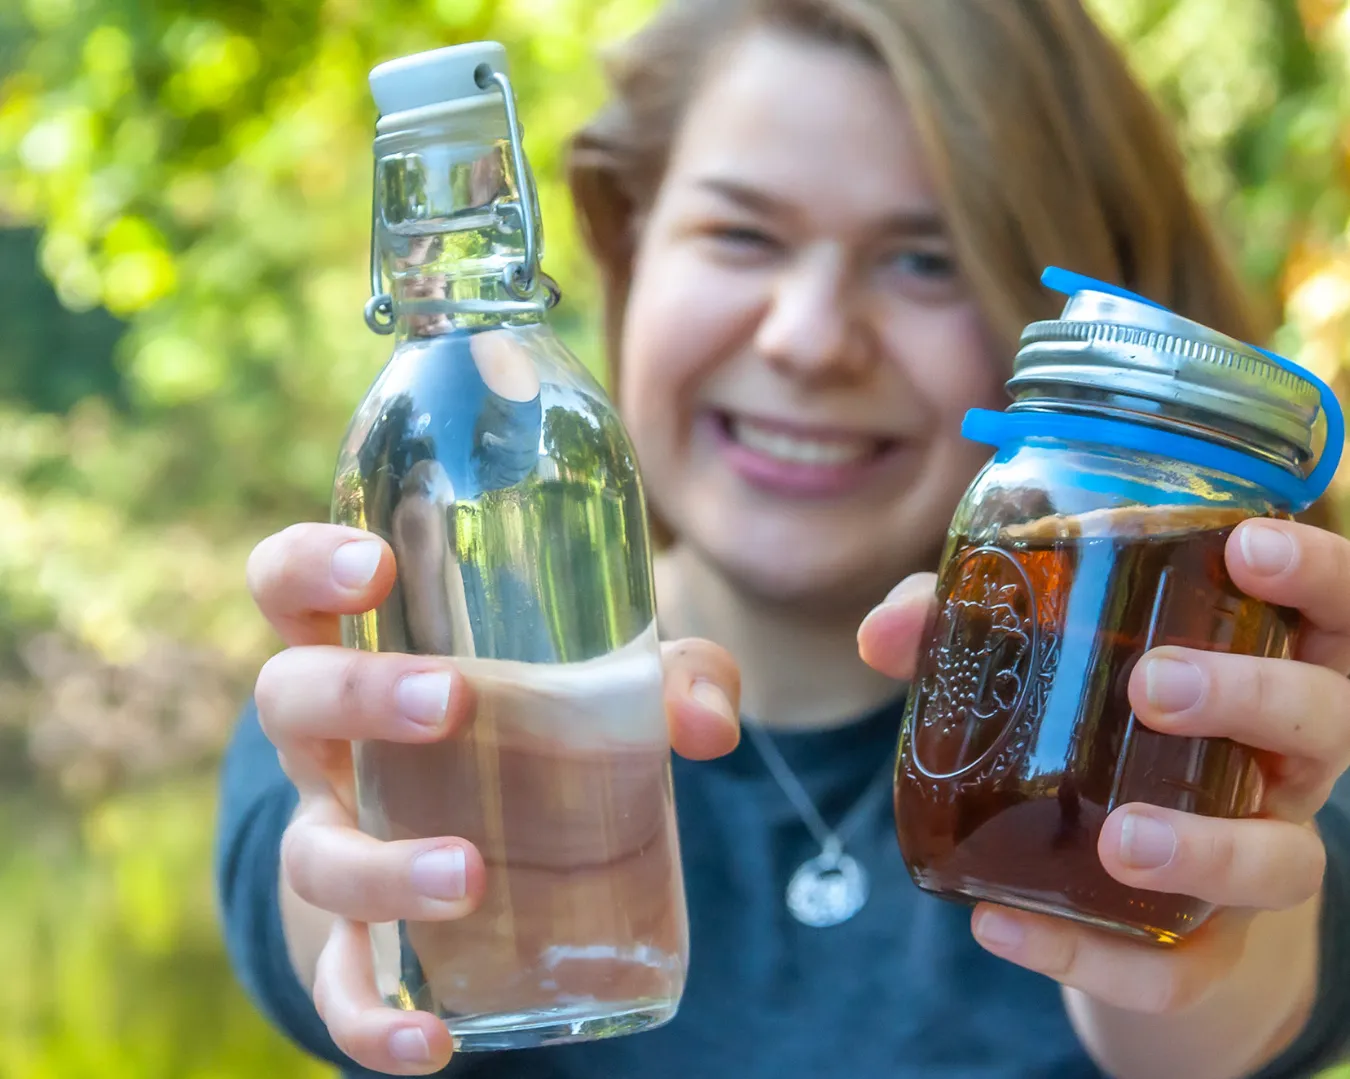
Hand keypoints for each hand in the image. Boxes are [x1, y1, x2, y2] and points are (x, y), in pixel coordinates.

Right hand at [247, 523, 740, 1074]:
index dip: (310, 564)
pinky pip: (339, 985)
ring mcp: (334, 844)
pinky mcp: (356, 942)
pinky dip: (370, 1020)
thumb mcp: (601, 688)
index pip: (292, 586)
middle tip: (452, 702)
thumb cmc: (531, 735)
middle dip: (358, 694)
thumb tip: (707, 726)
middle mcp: (331, 748)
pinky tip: (431, 1042)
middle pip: (290, 699)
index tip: (378, 566)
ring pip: (312, 853)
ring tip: (470, 874)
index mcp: (370, 657)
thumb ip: (670, 679)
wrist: (479, 851)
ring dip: (381, 867)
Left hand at [859, 518, 1349, 1015]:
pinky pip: (1180, 968)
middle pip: (1327, 720)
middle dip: (1253, 696)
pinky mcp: (1206, 949)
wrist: (1115, 892)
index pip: (1330, 613)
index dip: (1313, 574)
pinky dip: (1093, 956)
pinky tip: (1003, 925)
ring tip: (1121, 839)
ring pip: (1288, 860)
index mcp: (1258, 671)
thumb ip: (965, 632)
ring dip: (1209, 847)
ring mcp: (1253, 857)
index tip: (1245, 545)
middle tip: (1153, 684)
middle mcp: (1280, 763)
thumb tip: (883, 633)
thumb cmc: (1088, 736)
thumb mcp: (1034, 668)